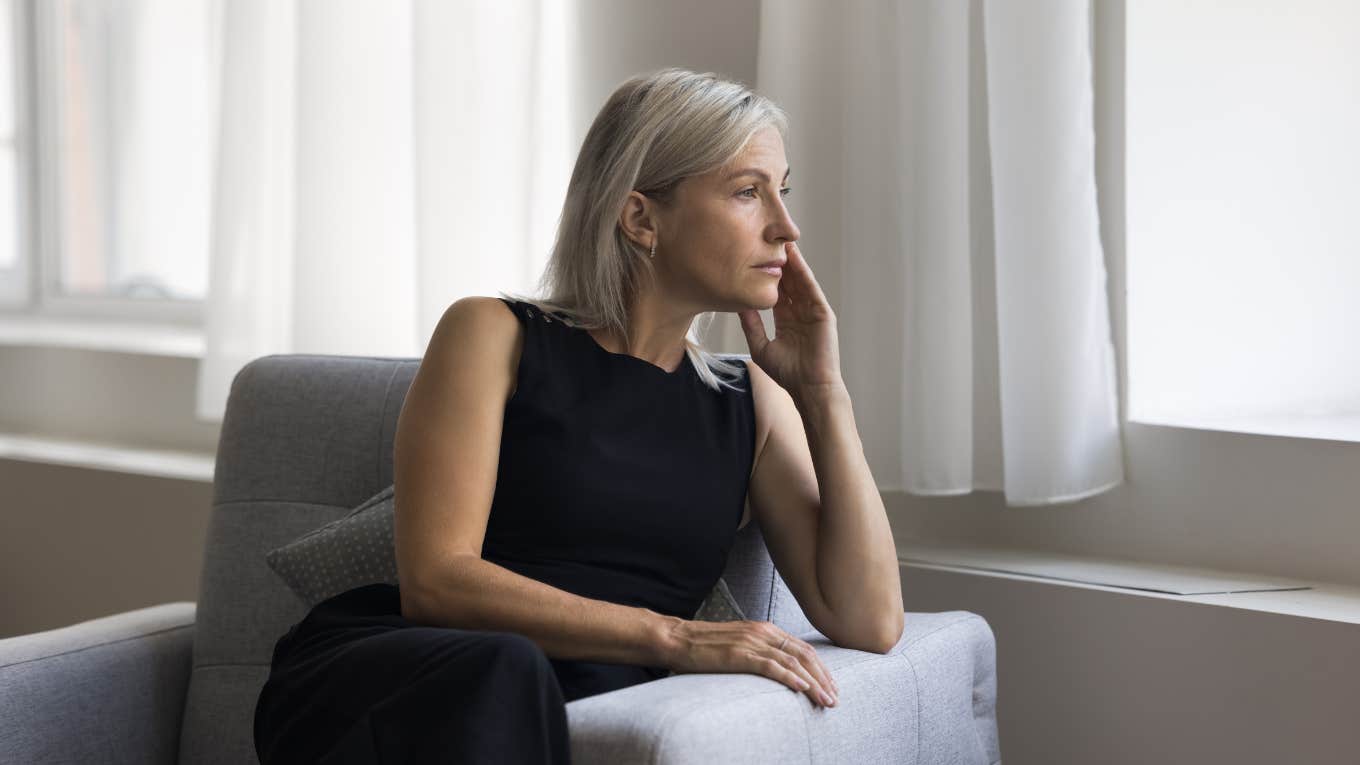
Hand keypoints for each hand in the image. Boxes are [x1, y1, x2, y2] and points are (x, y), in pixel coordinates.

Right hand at [661, 617, 840, 708]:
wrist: (676, 639)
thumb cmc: (704, 647)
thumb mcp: (738, 645)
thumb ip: (758, 652)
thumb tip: (776, 669)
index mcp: (764, 629)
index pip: (802, 648)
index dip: (820, 668)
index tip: (831, 686)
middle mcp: (762, 632)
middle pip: (804, 654)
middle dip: (823, 678)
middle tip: (835, 698)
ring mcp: (751, 642)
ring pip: (793, 661)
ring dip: (813, 683)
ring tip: (825, 700)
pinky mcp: (739, 654)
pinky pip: (772, 666)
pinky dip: (791, 677)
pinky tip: (802, 689)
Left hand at [737, 241, 843, 397]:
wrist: (809, 387)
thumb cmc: (787, 373)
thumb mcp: (761, 346)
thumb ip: (750, 325)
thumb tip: (737, 306)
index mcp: (786, 319)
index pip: (776, 291)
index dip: (766, 275)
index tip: (753, 258)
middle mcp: (799, 312)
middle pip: (788, 281)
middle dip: (778, 262)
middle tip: (766, 240)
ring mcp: (812, 311)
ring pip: (799, 280)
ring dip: (791, 261)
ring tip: (779, 241)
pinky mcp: (823, 312)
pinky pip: (811, 288)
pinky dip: (803, 272)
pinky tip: (795, 258)